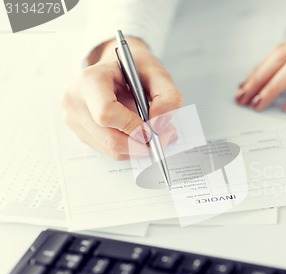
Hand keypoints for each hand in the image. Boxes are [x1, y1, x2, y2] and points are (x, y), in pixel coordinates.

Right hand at [63, 37, 182, 159]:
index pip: (106, 113)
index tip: (153, 129)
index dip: (133, 126)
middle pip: (110, 139)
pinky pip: (109, 151)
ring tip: (154, 134)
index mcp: (90, 79)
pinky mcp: (82, 133)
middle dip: (141, 143)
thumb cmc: (136, 69)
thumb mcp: (159, 74)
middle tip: (164, 139)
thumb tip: (160, 126)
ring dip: (138, 148)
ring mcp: (75, 119)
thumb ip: (168, 98)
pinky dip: (130, 148)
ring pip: (112, 149)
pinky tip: (139, 134)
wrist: (119, 68)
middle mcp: (76, 100)